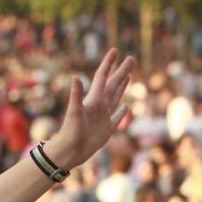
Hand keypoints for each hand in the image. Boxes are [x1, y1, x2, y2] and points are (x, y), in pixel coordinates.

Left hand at [47, 50, 134, 167]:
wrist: (70, 151)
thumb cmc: (70, 131)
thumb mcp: (74, 112)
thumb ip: (76, 95)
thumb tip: (75, 77)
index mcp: (93, 99)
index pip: (102, 77)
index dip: (108, 64)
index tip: (114, 50)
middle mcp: (99, 106)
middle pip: (113, 84)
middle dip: (122, 71)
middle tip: (131, 58)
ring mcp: (103, 117)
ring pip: (116, 97)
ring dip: (122, 86)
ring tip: (128, 75)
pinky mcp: (107, 129)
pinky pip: (117, 118)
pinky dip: (122, 112)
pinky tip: (127, 106)